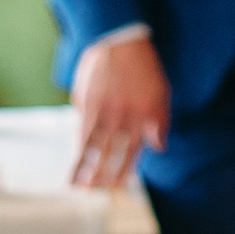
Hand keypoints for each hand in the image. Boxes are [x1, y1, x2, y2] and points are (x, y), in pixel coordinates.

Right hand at [69, 33, 169, 188]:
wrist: (121, 40)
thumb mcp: (161, 93)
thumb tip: (158, 147)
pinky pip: (81, 131)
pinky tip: (73, 159)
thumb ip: (160, 122)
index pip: (134, 152)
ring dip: (85, 169)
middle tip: (95, 193)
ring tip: (78, 186)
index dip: (124, 172)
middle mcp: (124, 118)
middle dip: (103, 177)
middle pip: (112, 155)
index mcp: (144, 117)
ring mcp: (105, 111)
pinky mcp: (87, 103)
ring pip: (94, 147)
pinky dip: (77, 149)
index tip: (118, 187)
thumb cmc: (144, 68)